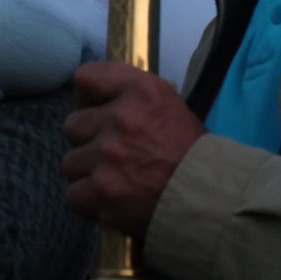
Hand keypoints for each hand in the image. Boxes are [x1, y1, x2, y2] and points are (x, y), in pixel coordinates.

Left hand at [63, 62, 201, 235]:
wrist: (210, 201)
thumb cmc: (193, 156)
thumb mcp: (169, 107)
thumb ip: (133, 99)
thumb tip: (100, 102)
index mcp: (142, 91)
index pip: (86, 77)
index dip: (86, 97)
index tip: (95, 111)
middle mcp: (121, 119)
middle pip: (72, 125)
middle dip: (87, 141)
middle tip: (110, 154)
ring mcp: (108, 157)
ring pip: (71, 163)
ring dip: (88, 173)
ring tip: (115, 181)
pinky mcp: (101, 192)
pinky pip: (73, 194)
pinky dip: (89, 202)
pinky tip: (111, 202)